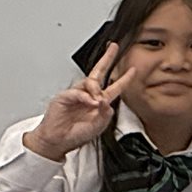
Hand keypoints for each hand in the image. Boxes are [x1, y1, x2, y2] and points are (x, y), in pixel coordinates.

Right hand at [23, 42, 137, 160]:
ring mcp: (76, 95)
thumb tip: (105, 100)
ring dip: (97, 89)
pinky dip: (85, 97)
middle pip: (98, 73)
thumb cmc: (76, 135)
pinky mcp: (64, 97)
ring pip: (90, 82)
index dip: (124, 78)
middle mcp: (88, 96)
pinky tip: (90, 102)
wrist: (58, 142)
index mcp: (98, 102)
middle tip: (113, 48)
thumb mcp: (98, 126)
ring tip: (97, 101)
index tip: (133, 70)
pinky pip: (77, 92)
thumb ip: (105, 113)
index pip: (114, 87)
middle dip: (107, 59)